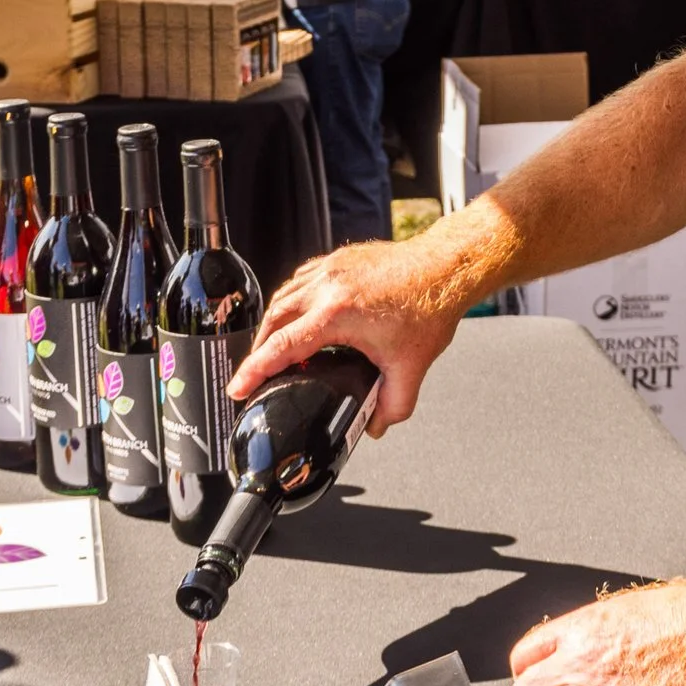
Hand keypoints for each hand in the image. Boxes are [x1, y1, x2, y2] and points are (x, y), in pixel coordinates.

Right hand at [228, 237, 464, 430]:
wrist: (446, 267)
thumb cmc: (430, 307)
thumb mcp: (411, 368)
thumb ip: (392, 405)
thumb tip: (376, 426)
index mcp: (337, 313)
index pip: (282, 346)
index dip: (255, 370)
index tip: (238, 387)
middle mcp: (327, 286)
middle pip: (274, 320)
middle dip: (260, 349)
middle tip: (258, 374)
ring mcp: (330, 269)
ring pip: (284, 297)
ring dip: (275, 324)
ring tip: (277, 349)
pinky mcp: (338, 260)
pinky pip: (300, 281)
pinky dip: (293, 302)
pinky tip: (301, 317)